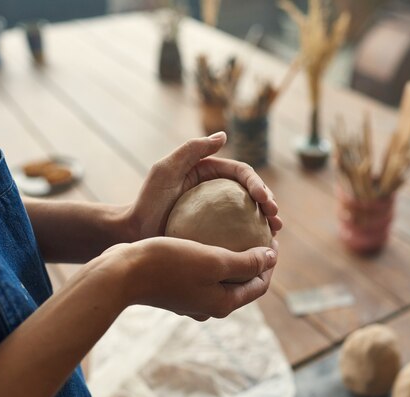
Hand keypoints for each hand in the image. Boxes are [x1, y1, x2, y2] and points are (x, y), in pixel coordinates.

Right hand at [101, 237, 277, 319]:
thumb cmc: (168, 264)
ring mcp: (191, 298)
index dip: (271, 261)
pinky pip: (202, 271)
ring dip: (233, 255)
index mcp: (223, 304)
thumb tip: (271, 259)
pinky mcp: (176, 288)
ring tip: (236, 228)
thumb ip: (246, 263)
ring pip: (222, 276)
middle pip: (243, 282)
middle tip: (257, 229)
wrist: (120, 273)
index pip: (260, 285)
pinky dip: (211, 255)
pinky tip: (207, 232)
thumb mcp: (213, 261)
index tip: (272, 235)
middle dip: (255, 258)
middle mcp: (209, 306)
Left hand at [126, 132, 281, 240]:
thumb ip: (191, 149)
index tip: (263, 199)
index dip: (257, 184)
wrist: (134, 232)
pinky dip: (253, 239)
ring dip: (267, 220)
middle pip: (251, 193)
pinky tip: (262, 248)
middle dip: (269, 202)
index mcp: (210, 173)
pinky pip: (239, 234)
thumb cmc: (147, 200)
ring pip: (250, 214)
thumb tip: (224, 135)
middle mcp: (217, 191)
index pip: (242, 174)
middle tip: (275, 218)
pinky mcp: (216, 233)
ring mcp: (219, 213)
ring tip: (275, 231)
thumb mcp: (165, 170)